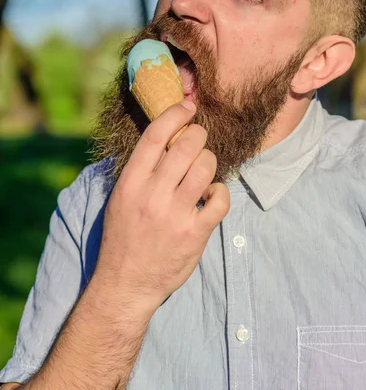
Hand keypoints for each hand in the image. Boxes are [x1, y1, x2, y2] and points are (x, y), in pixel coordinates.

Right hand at [92, 101, 229, 316]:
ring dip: (209, 161)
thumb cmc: (123, 236)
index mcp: (131, 183)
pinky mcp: (195, 233)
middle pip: (187, 145)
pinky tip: (211, 195)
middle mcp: (152, 195)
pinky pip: (220, 199)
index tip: (188, 106)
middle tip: (199, 139)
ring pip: (206, 166)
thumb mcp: (121, 198)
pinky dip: (220, 192)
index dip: (174, 114)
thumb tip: (164, 138)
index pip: (155, 136)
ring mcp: (175, 214)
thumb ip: (141, 170)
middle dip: (199, 135)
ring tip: (204, 169)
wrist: (126, 283)